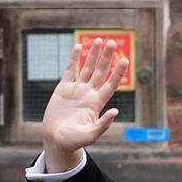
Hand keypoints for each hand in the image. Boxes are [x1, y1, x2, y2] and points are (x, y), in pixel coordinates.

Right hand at [41, 38, 128, 171]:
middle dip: (106, 58)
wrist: (56, 140)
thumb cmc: (74, 141)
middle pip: (101, 72)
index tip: (125, 60)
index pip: (110, 84)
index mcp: (97, 104)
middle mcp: (89, 94)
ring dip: (93, 54)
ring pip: (87, 68)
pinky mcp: (63, 89)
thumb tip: (116, 111)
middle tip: (112, 43)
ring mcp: (76, 90)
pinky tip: (79, 47)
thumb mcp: (91, 135)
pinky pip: (70, 70)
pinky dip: (74, 59)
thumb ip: (103, 124)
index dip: (118, 73)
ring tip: (99, 40)